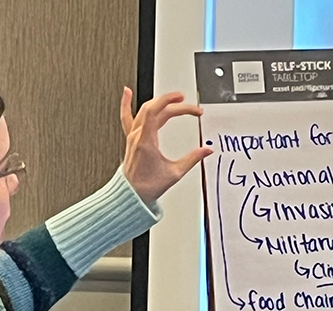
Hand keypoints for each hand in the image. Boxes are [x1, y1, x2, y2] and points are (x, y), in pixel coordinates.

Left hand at [120, 87, 212, 204]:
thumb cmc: (146, 187)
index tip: (190, 107)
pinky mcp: (131, 140)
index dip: (176, 105)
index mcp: (146, 140)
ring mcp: (132, 136)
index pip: (159, 111)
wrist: (131, 195)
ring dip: (158, 101)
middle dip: (173, 103)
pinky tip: (126, 92)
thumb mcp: (174, 173)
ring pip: (143, 110)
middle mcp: (137, 135)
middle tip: (187, 104)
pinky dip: (125, 104)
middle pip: (155, 109)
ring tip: (171, 97)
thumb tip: (206, 151)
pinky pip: (126, 118)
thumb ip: (192, 159)